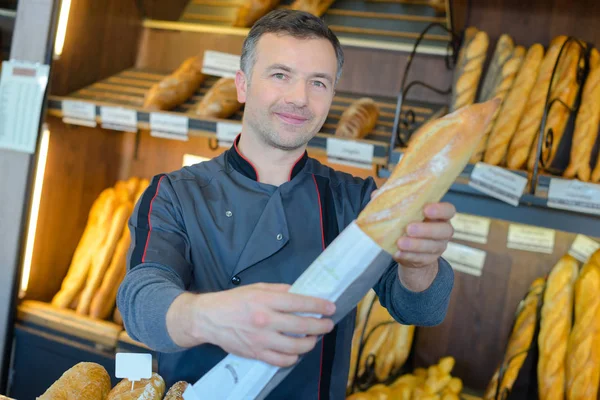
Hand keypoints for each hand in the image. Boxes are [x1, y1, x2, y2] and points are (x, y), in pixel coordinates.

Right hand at [191, 283, 335, 366]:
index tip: (331, 307)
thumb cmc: (234, 301)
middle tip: (328, 324)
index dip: (319, 306)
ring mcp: (261, 340)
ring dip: (310, 342)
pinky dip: (294, 357)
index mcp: (265, 301)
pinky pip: (282, 360)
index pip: (299, 303)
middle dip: (321, 326)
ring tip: (314, 337)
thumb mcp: (257, 288)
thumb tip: (300, 292)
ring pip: (296, 346)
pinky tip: (297, 350)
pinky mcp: (257, 354)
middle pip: (301, 326)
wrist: (209, 319)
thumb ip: (280, 290)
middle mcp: (265, 320)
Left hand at [394, 202, 455, 267]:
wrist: (408, 248)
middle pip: (444, 230)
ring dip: (415, 245)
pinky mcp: (428, 259)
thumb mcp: (403, 211)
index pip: (448, 210)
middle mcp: (443, 231)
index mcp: (440, 215)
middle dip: (426, 230)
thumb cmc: (407, 222)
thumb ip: (393, 200)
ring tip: (400, 242)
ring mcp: (438, 247)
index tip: (426, 209)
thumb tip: (376, 193)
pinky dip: (408, 256)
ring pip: (431, 247)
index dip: (440, 210)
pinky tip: (398, 252)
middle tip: (409, 228)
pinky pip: (421, 259)